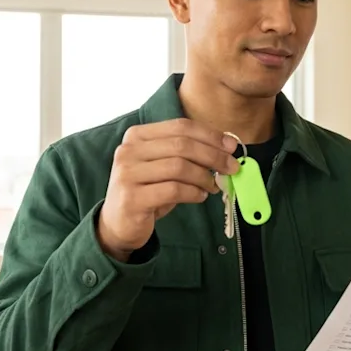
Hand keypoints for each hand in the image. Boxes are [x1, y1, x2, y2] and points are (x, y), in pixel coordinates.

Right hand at [97, 118, 238, 261]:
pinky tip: (200, 196)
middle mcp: (129, 150)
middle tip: (232, 168)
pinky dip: (193, 193)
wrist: (118, 224)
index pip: (180, 126)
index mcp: (137, 136)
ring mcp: (128, 173)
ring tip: (213, 186)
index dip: (210, 135)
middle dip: (213, 156)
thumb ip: (186, 154)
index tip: (232, 146)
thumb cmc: (147, 192)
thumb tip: (226, 148)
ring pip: (179, 167)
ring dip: (204, 176)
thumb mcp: (163, 167)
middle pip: (182, 145)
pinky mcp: (132, 197)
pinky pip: (173, 190)